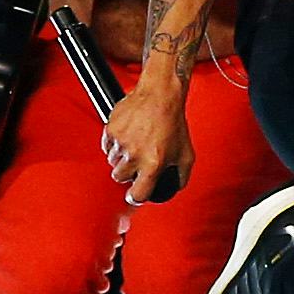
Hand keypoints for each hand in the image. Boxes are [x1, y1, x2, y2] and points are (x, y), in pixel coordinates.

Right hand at [100, 77, 194, 205]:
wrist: (160, 95)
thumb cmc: (173, 121)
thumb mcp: (186, 153)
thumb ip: (182, 175)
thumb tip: (175, 186)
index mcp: (153, 163)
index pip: (137, 195)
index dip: (136, 197)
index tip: (135, 195)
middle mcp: (134, 155)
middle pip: (120, 178)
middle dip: (128, 173)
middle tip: (138, 161)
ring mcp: (120, 143)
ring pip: (112, 162)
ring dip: (121, 158)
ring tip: (136, 144)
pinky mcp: (111, 131)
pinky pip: (106, 146)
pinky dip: (114, 144)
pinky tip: (128, 136)